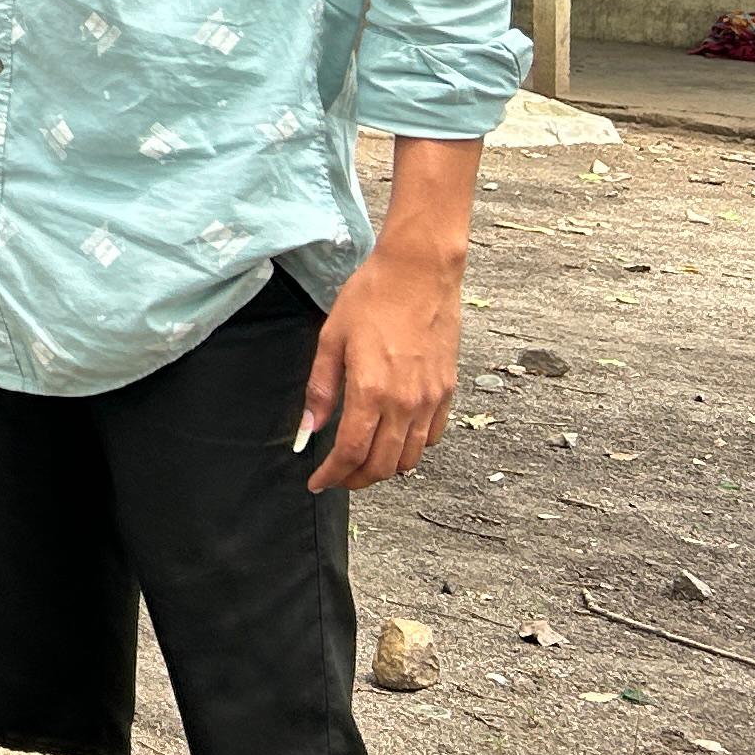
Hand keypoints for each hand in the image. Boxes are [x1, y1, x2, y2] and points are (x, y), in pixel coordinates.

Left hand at [299, 245, 461, 490]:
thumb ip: (321, 389)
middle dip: (356, 479)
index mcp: (372, 391)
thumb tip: (307, 430)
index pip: (351, 453)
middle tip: (336, 476)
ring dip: (384, 469)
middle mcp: (406, 403)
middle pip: (382, 465)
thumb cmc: (371, 297)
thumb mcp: (331, 339)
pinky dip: (411, 449)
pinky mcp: (447, 390)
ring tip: (362, 463)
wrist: (419, 272)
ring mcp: (431, 399)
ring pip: (409, 458)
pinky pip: (431, 437)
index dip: (332, 474)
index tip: (317, 482)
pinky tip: (394, 440)